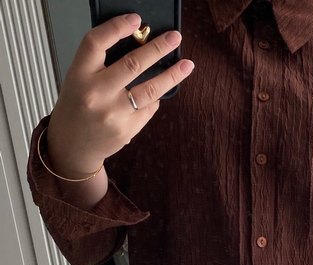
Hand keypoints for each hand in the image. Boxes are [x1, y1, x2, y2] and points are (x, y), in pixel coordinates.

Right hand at [46, 12, 194, 177]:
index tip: (136, 19)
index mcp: (79, 74)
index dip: (117, 27)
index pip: (96, 42)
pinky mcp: (126, 130)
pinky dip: (154, 99)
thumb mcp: (79, 78)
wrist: (72, 144)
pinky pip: (148, 109)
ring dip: (171, 76)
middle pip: (132, 64)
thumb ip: (102, 63)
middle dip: (157, 48)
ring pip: (149, 90)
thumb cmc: (78, 105)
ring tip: (186, 65)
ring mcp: (113, 114)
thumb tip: (140, 45)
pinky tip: (157, 93)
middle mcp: (96, 93)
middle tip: (175, 38)